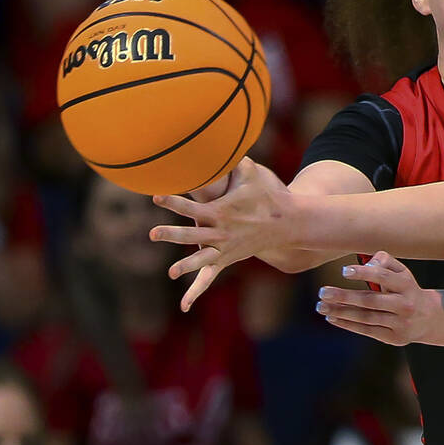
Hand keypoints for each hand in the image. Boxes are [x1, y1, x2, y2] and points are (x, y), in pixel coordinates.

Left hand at [149, 157, 292, 310]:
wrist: (290, 223)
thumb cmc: (270, 195)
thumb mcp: (253, 173)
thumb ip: (234, 159)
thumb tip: (222, 138)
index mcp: (223, 212)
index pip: (193, 205)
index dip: (173, 200)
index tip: (155, 196)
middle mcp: (222, 232)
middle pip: (194, 234)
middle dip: (173, 234)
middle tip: (153, 233)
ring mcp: (225, 249)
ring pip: (202, 259)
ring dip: (186, 265)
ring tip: (171, 272)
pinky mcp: (227, 260)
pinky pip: (209, 277)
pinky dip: (196, 291)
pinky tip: (183, 306)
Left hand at [317, 252, 440, 345]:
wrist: (429, 318)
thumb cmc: (407, 290)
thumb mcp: (402, 272)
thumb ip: (384, 262)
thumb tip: (364, 264)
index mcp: (406, 285)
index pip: (384, 277)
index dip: (364, 273)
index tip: (343, 271)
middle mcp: (404, 304)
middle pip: (371, 300)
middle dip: (344, 296)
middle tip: (323, 292)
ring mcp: (400, 323)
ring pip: (366, 318)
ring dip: (341, 312)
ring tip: (321, 307)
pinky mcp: (394, 338)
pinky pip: (367, 331)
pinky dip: (348, 325)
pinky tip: (332, 318)